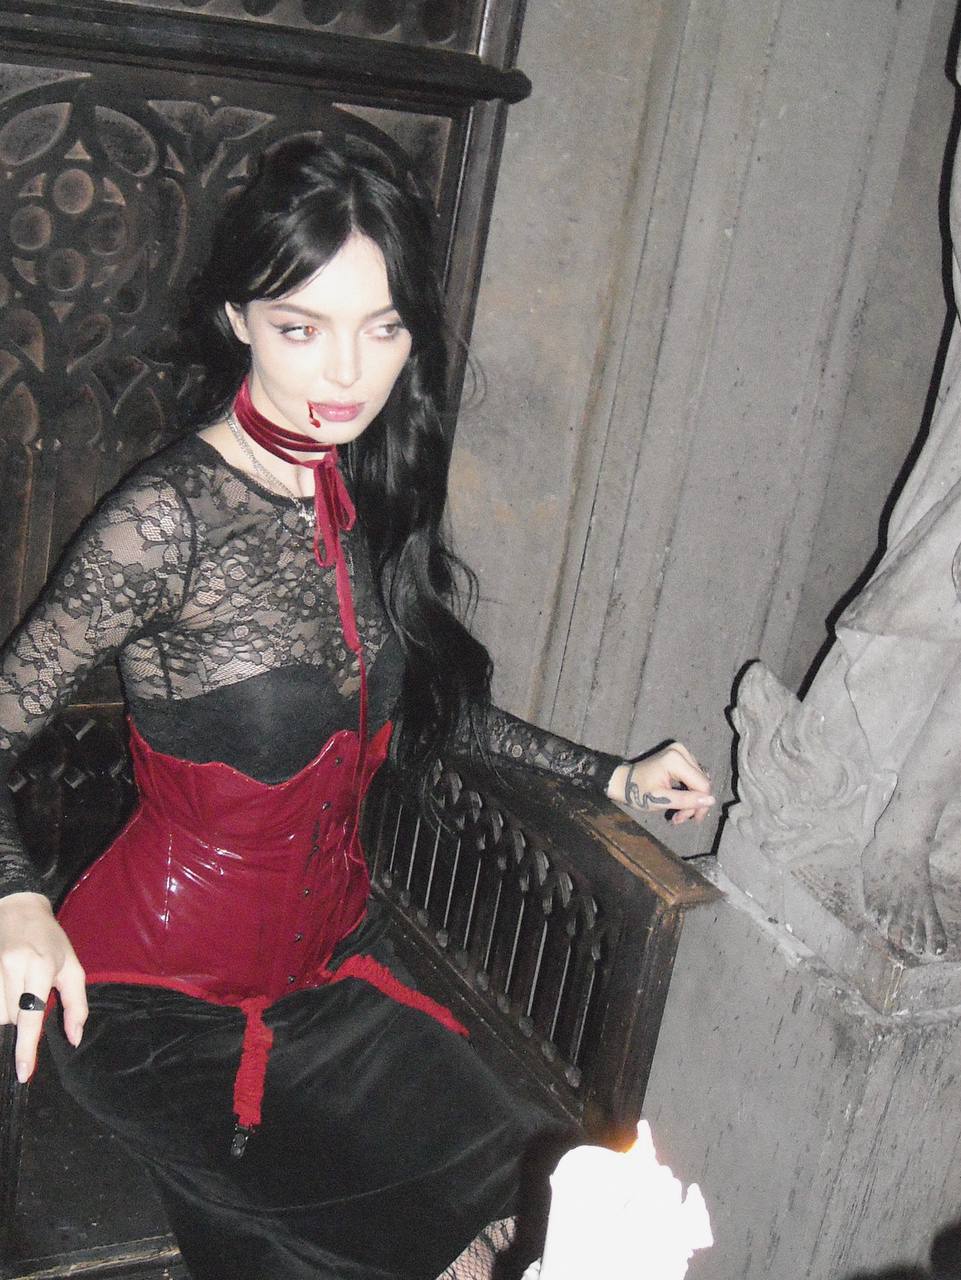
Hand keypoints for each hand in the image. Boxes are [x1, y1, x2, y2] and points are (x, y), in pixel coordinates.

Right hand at [0, 891, 86, 1082]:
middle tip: (30, 994)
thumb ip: (75, 1005)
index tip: (23, 1072)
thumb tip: (74, 1039)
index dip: (26, 1046)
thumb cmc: (51, 940)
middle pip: (11, 1017)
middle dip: (22, 1017)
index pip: (30, 1015)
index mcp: (40, 966)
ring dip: (7, 1011)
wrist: (18, 909)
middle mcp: (12, 966)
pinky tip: (6, 992)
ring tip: (17, 989)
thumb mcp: (71, 967)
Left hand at [607, 741, 714, 825]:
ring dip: (691, 800)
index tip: (692, 820)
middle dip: (694, 804)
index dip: (701, 804)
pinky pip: (693, 777)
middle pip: (702, 783)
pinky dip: (688, 792)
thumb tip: (711, 801)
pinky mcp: (681, 756)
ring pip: (699, 782)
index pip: (702, 785)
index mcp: (676, 759)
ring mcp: (682, 752)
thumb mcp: (660, 799)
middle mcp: (682, 751)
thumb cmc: (638, 791)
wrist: (623, 781)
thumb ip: (686, 800)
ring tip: (678, 814)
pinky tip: (680, 802)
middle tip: (681, 818)